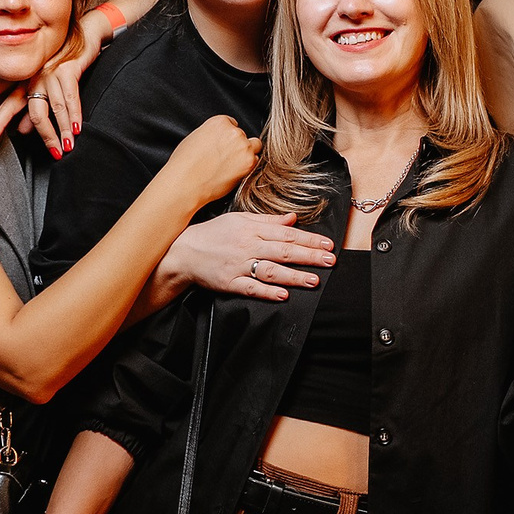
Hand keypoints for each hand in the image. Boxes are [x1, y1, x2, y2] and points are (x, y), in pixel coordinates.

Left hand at [0, 9, 111, 155]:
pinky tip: (77, 129)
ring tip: (67, 147)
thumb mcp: (46, 87)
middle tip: (54, 153)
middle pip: (35, 112)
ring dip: (63, 130)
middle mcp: (36, 79)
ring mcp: (52, 74)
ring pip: (56, 108)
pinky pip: (71, 98)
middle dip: (45, 136)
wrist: (82, 37)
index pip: (9, 106)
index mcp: (27, 84)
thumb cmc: (62, 66)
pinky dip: (75, 115)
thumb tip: (21, 131)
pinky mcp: (68, 70)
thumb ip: (33, 110)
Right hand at [156, 116, 260, 208]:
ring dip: (247, 155)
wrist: (185, 182)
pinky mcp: (249, 163)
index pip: (233, 125)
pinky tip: (234, 173)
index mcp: (219, 122)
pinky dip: (249, 167)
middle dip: (238, 145)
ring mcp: (243, 147)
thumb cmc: (184, 164)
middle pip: (244, 136)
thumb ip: (212, 134)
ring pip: (254, 147)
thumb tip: (219, 140)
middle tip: (228, 158)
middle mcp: (234, 132)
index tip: (224, 146)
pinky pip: (256, 162)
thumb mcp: (196, 137)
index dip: (228, 137)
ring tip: (232, 166)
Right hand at [158, 211, 334, 301]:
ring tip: (313, 280)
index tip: (327, 244)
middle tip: (329, 261)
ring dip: (294, 276)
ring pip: (271, 271)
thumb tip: (293, 218)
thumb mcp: (239, 219)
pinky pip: (250, 288)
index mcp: (252, 230)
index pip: (286, 234)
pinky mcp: (229, 283)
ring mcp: (238, 266)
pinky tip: (283, 295)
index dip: (309, 239)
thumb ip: (268, 220)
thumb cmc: (212, 234)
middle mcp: (248, 247)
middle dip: (309, 256)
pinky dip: (267, 292)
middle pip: (283, 251)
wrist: (183, 252)